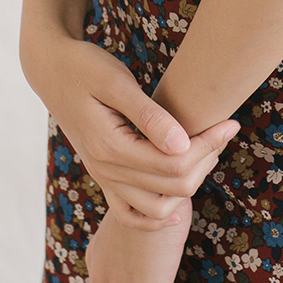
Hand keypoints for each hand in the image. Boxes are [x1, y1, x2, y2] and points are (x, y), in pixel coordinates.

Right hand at [35, 36, 238, 229]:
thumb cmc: (85, 67)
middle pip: (172, 187)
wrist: (52, 70)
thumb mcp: (115, 82)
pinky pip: (132, 213)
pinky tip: (179, 199)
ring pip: (158, 207)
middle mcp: (105, 170)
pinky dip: (158, 215)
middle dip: (206, 160)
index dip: (208, 145)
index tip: (230, 123)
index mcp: (110, 146)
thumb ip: (148, 115)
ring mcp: (104, 177)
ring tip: (207, 149)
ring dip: (190, 184)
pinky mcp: (104, 176)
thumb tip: (183, 144)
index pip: (173, 163)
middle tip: (224, 130)